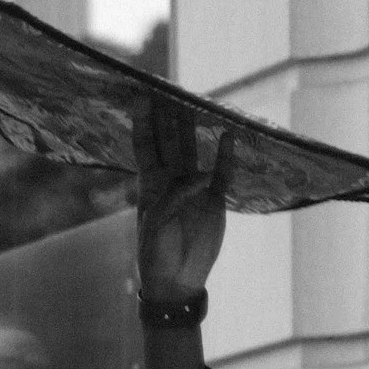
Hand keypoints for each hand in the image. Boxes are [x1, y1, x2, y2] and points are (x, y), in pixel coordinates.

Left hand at [133, 95, 225, 301]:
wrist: (176, 282)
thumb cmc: (156, 254)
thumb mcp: (156, 225)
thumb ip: (174, 198)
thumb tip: (200, 176)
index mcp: (149, 185)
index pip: (145, 146)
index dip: (143, 122)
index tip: (140, 96)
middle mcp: (172, 181)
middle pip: (170, 141)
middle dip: (169, 115)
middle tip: (168, 87)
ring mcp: (195, 189)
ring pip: (195, 151)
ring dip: (194, 128)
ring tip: (195, 101)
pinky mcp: (215, 201)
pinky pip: (223, 174)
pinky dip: (226, 156)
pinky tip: (228, 135)